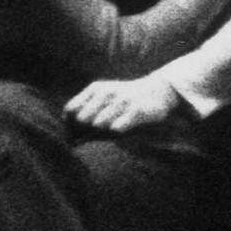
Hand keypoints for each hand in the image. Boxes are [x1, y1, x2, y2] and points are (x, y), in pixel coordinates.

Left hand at [66, 74, 188, 132]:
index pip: (70, 110)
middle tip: (96, 136)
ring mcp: (122, 100)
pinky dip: (116, 132)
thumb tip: (71, 142)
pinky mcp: (137, 110)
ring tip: (111, 131)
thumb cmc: (127, 102)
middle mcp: (107, 92)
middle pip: (82, 119)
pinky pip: (116, 128)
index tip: (77, 136)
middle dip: (86, 131)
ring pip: (98, 124)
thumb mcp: (105, 102)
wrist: (160, 91)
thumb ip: (85, 117)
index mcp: (95, 89)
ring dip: (103, 133)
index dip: (70, 126)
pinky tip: (122, 130)